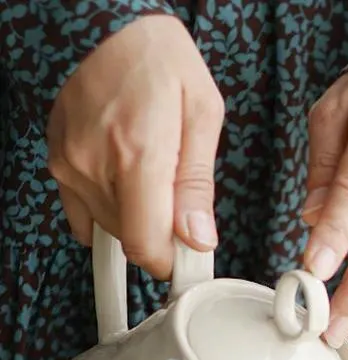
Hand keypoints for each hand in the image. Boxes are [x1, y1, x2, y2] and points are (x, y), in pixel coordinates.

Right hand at [47, 15, 223, 278]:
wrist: (110, 25)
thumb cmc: (161, 61)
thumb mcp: (203, 115)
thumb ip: (198, 186)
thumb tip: (197, 237)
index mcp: (139, 153)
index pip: (146, 245)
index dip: (170, 261)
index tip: (187, 255)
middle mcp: (97, 164)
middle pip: (131, 239)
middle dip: (159, 231)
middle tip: (176, 198)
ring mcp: (72, 165)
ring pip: (111, 227)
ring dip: (135, 216)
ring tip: (149, 172)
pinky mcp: (59, 163)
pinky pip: (84, 213)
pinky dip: (109, 209)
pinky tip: (124, 182)